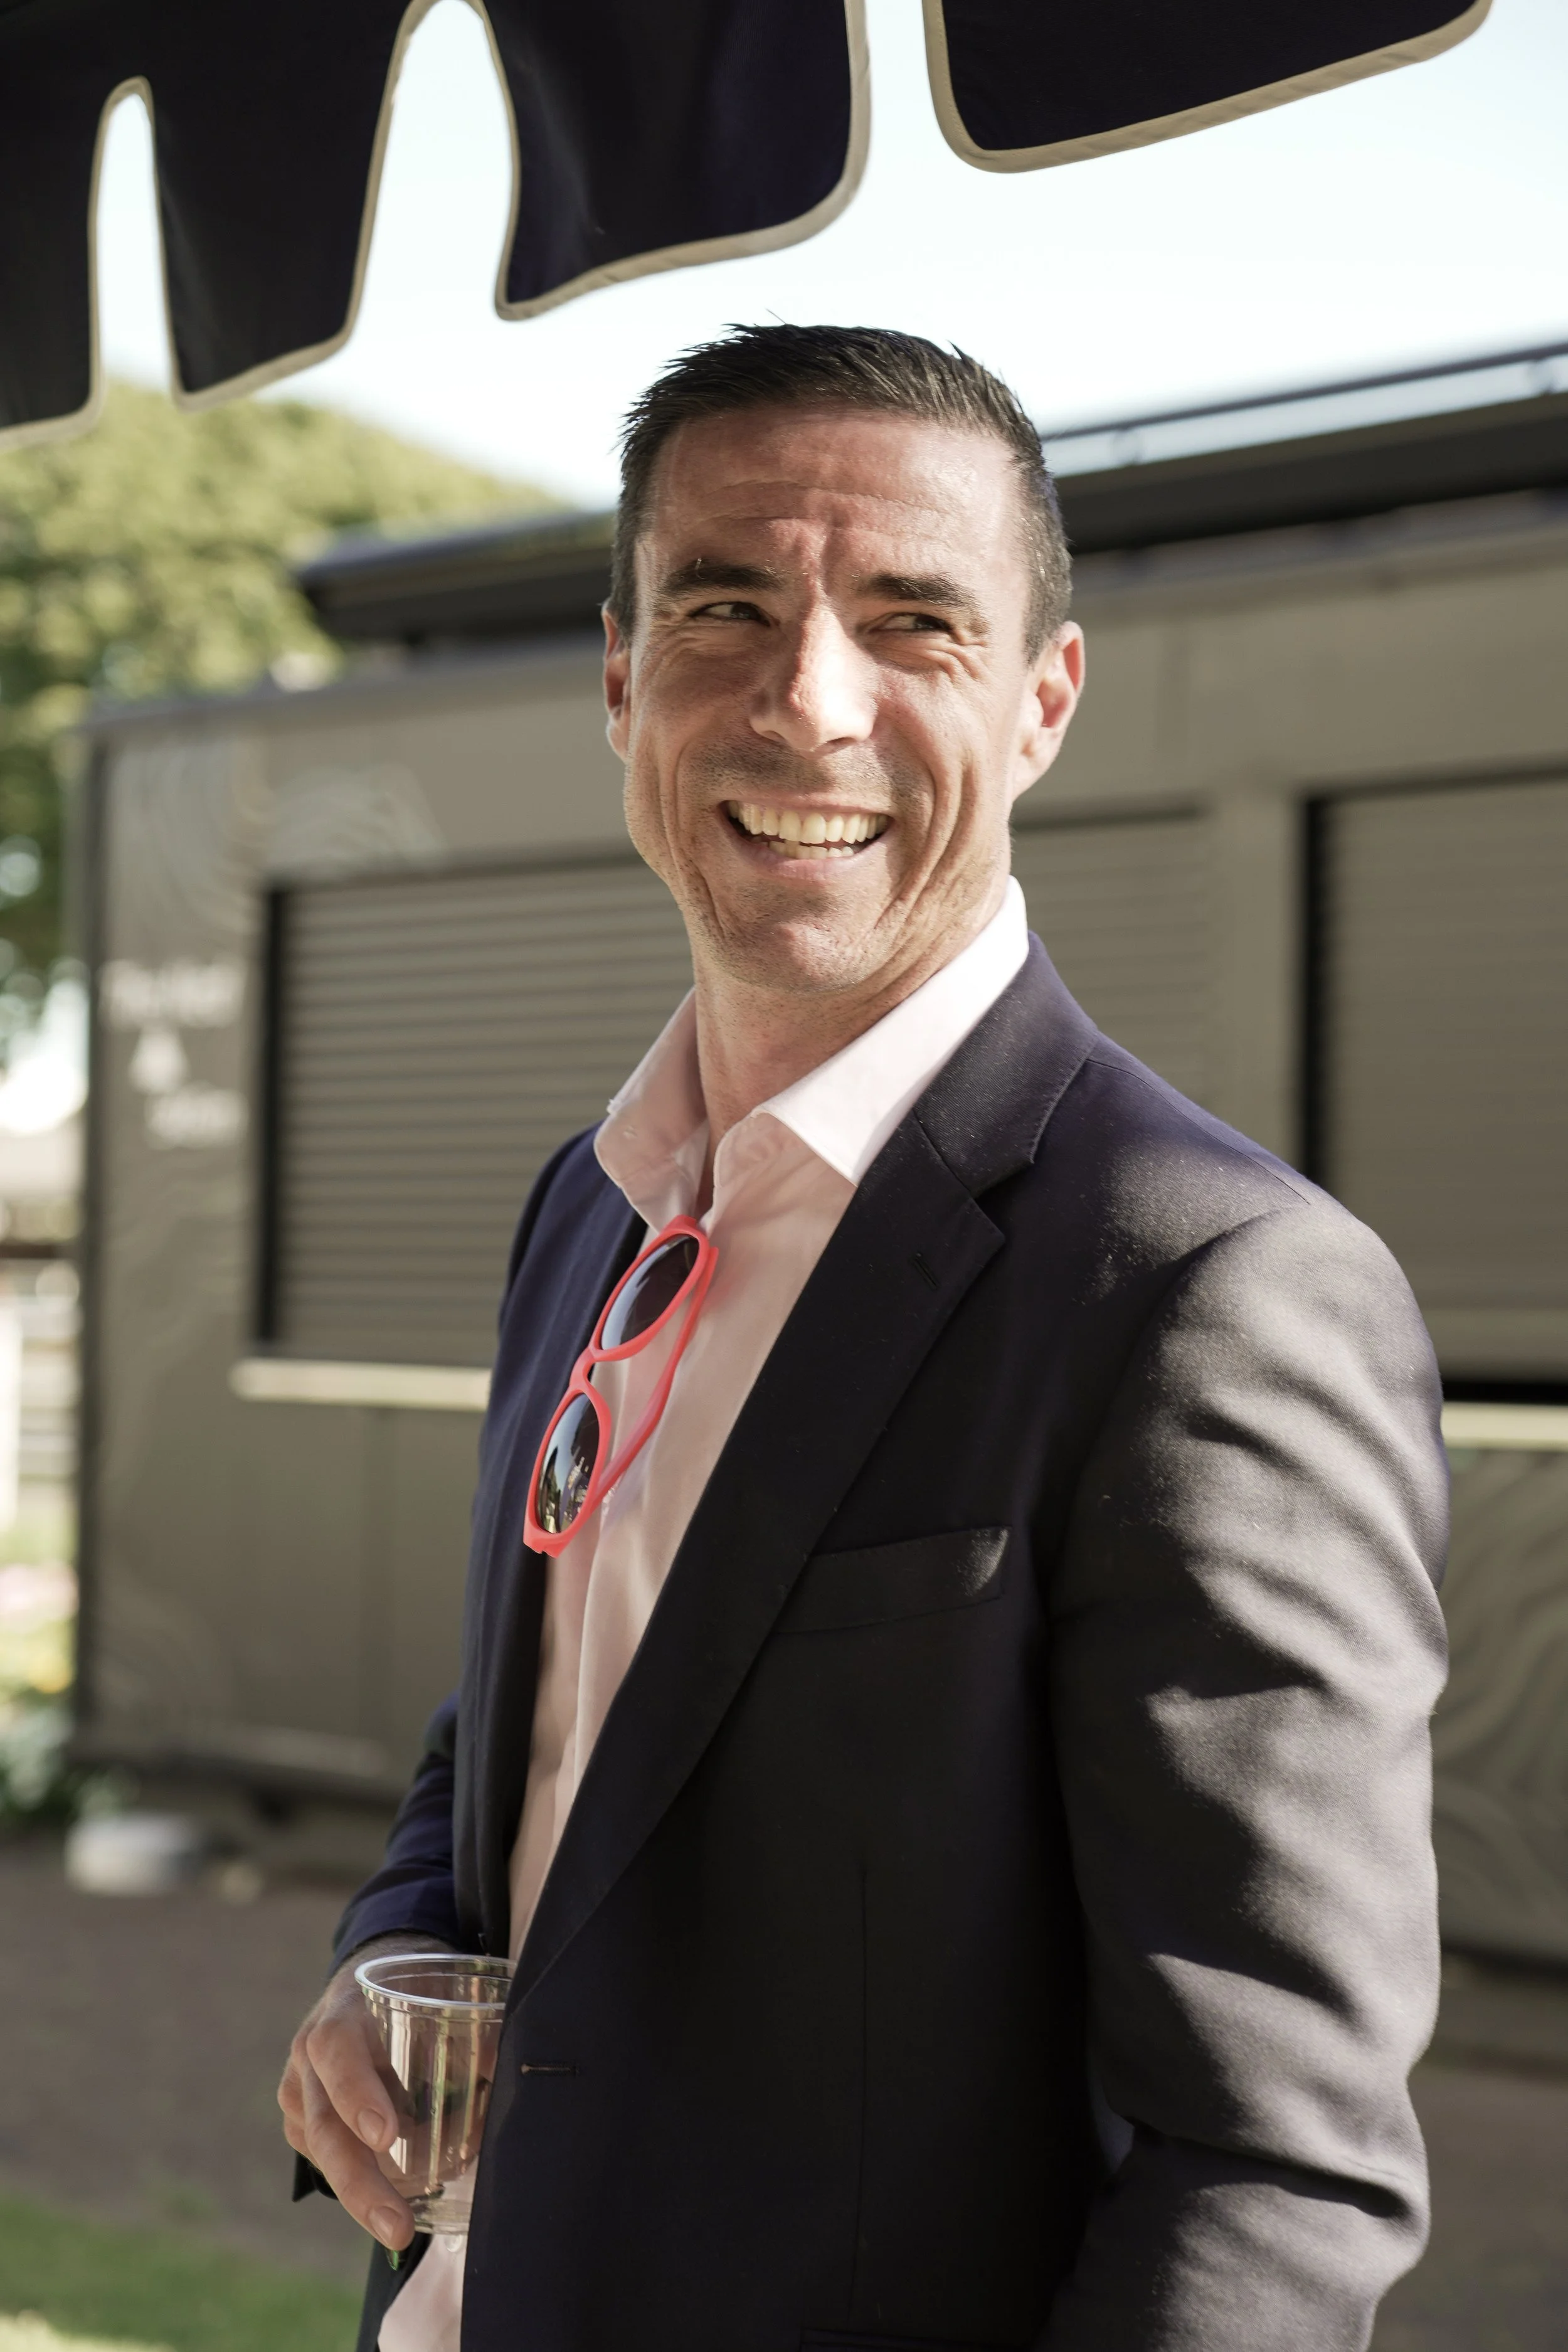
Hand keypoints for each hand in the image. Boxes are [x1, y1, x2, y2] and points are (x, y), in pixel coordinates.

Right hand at [279, 1932, 451, 2250]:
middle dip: (360, 2183)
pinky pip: (325, 2157)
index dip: (357, 2093)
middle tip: (396, 2227)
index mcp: (343, 2012)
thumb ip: (472, 2029)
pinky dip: (359, 2179)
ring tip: (399, 2228)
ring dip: (362, 2194)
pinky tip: (390, 2199)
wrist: (366, 1974)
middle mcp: (309, 2055)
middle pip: (324, 2125)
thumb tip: (507, 2073)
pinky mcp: (301, 2118)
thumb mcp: (439, 1989)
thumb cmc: (412, 1985)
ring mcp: (299, 2090)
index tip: (386, 2135)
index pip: (337, 2051)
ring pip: (322, 2151)